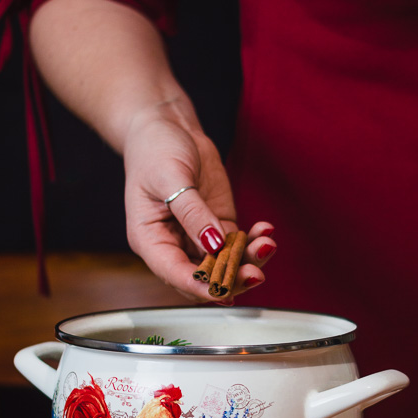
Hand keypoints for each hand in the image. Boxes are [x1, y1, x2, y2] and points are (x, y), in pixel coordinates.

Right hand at [123, 107, 275, 301]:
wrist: (168, 128)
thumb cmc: (155, 150)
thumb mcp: (170, 178)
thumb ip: (192, 213)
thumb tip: (213, 244)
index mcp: (150, 239)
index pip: (174, 273)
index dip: (199, 286)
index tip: (223, 290)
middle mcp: (173, 244)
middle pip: (203, 276)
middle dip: (231, 278)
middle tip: (255, 273)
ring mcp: (198, 237)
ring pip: (225, 264)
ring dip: (248, 261)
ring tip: (266, 245)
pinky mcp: (218, 225)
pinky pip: (238, 244)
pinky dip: (253, 242)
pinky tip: (266, 232)